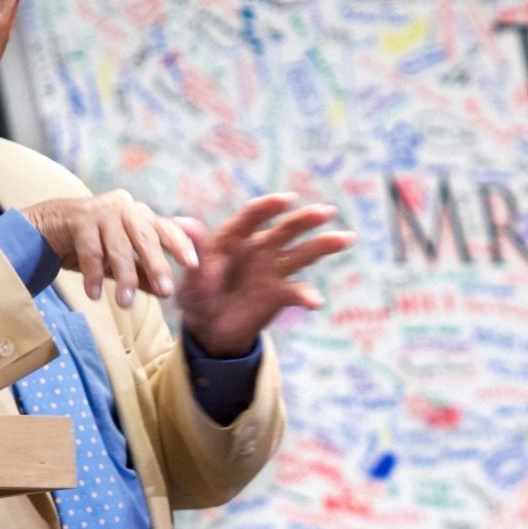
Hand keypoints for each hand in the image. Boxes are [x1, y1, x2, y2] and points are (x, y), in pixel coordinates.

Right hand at [23, 190, 198, 306]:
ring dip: (123, 277)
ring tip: (125, 304)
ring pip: (119, 247)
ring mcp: (103, 210)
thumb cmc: (89, 243)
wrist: (46, 226)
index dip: (181, 246)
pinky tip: (93, 294)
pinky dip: (92, 274)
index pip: (167, 230)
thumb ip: (141, 271)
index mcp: (141, 215)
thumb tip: (164, 292)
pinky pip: (90, 250)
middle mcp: (126, 208)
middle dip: (156, 266)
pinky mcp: (80, 217)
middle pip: (146, 239)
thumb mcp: (118, 260)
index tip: (193, 265)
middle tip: (165, 291)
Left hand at [176, 194, 354, 355]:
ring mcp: (273, 269)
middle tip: (325, 212)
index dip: (269, 207)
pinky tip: (316, 302)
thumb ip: (193, 249)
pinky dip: (307, 296)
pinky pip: (297, 292)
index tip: (286, 199)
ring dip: (324, 245)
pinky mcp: (281, 293)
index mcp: (235, 238)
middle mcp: (259, 248)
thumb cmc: (196, 297)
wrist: (210, 329)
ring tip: (346, 238)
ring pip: (302, 254)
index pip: (253, 216)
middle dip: (305, 220)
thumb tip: (181, 221)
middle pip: (285, 229)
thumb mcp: (190, 277)